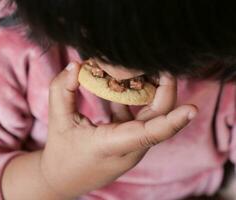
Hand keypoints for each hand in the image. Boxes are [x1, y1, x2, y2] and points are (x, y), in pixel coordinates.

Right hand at [40, 62, 197, 198]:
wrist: (64, 179)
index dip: (172, 122)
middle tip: (160, 64)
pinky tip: (121, 85)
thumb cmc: (61, 153)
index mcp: (111, 146)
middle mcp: (129, 148)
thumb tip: (76, 65)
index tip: (192, 108)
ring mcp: (131, 146)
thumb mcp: (57, 121)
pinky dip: (134, 100)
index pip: (148, 135)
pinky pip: (140, 119)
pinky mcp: (129, 142)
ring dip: (150, 93)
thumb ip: (62, 90)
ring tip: (141, 68)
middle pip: (158, 120)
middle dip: (165, 91)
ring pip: (152, 118)